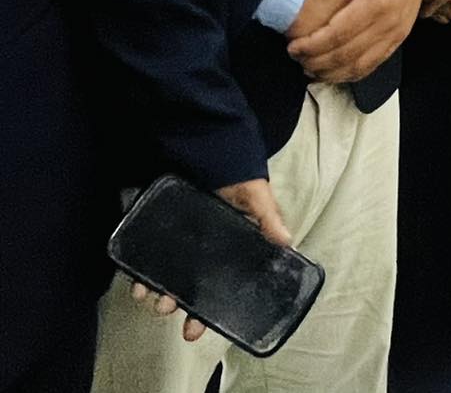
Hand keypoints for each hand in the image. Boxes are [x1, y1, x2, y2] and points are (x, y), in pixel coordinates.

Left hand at [132, 179, 291, 340]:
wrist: (205, 145)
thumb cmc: (237, 173)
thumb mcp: (256, 195)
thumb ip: (268, 217)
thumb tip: (286, 242)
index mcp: (229, 250)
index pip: (220, 288)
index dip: (207, 313)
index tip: (194, 332)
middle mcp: (203, 253)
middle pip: (189, 289)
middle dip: (178, 306)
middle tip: (169, 310)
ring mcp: (179, 245)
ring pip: (165, 279)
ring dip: (157, 294)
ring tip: (151, 298)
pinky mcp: (158, 233)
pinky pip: (146, 261)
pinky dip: (140, 276)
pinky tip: (136, 283)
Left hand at [288, 0, 436, 81]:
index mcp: (377, 1)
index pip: (339, 33)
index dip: (313, 45)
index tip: (293, 46)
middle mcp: (388, 23)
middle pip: (347, 54)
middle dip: (317, 61)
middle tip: (295, 57)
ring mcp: (395, 34)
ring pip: (360, 65)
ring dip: (332, 72)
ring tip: (309, 68)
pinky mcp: (398, 40)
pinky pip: (373, 64)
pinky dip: (351, 74)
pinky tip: (334, 72)